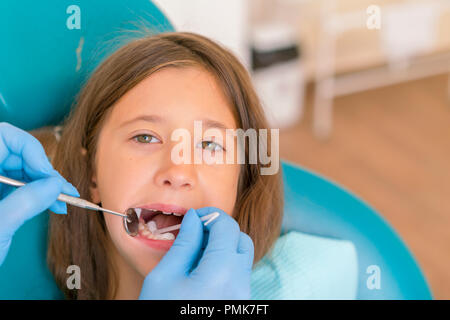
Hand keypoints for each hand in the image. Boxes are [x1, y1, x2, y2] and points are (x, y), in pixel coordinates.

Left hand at [0, 122, 79, 264]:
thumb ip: (27, 201)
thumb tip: (55, 183)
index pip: (4, 136)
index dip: (30, 149)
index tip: (47, 173)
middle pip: (16, 152)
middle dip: (43, 169)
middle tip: (63, 189)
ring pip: (20, 168)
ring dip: (45, 182)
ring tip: (64, 199)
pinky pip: (18, 184)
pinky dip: (37, 192)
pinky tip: (53, 204)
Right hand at [139, 206, 253, 299]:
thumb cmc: (161, 312)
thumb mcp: (164, 276)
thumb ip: (184, 243)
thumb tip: (193, 219)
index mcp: (221, 274)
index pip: (227, 227)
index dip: (209, 215)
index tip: (192, 217)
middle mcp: (239, 285)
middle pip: (241, 239)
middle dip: (220, 229)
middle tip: (195, 232)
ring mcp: (242, 297)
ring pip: (242, 257)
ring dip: (224, 246)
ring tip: (196, 252)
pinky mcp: (240, 305)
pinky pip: (239, 274)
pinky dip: (225, 263)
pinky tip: (202, 269)